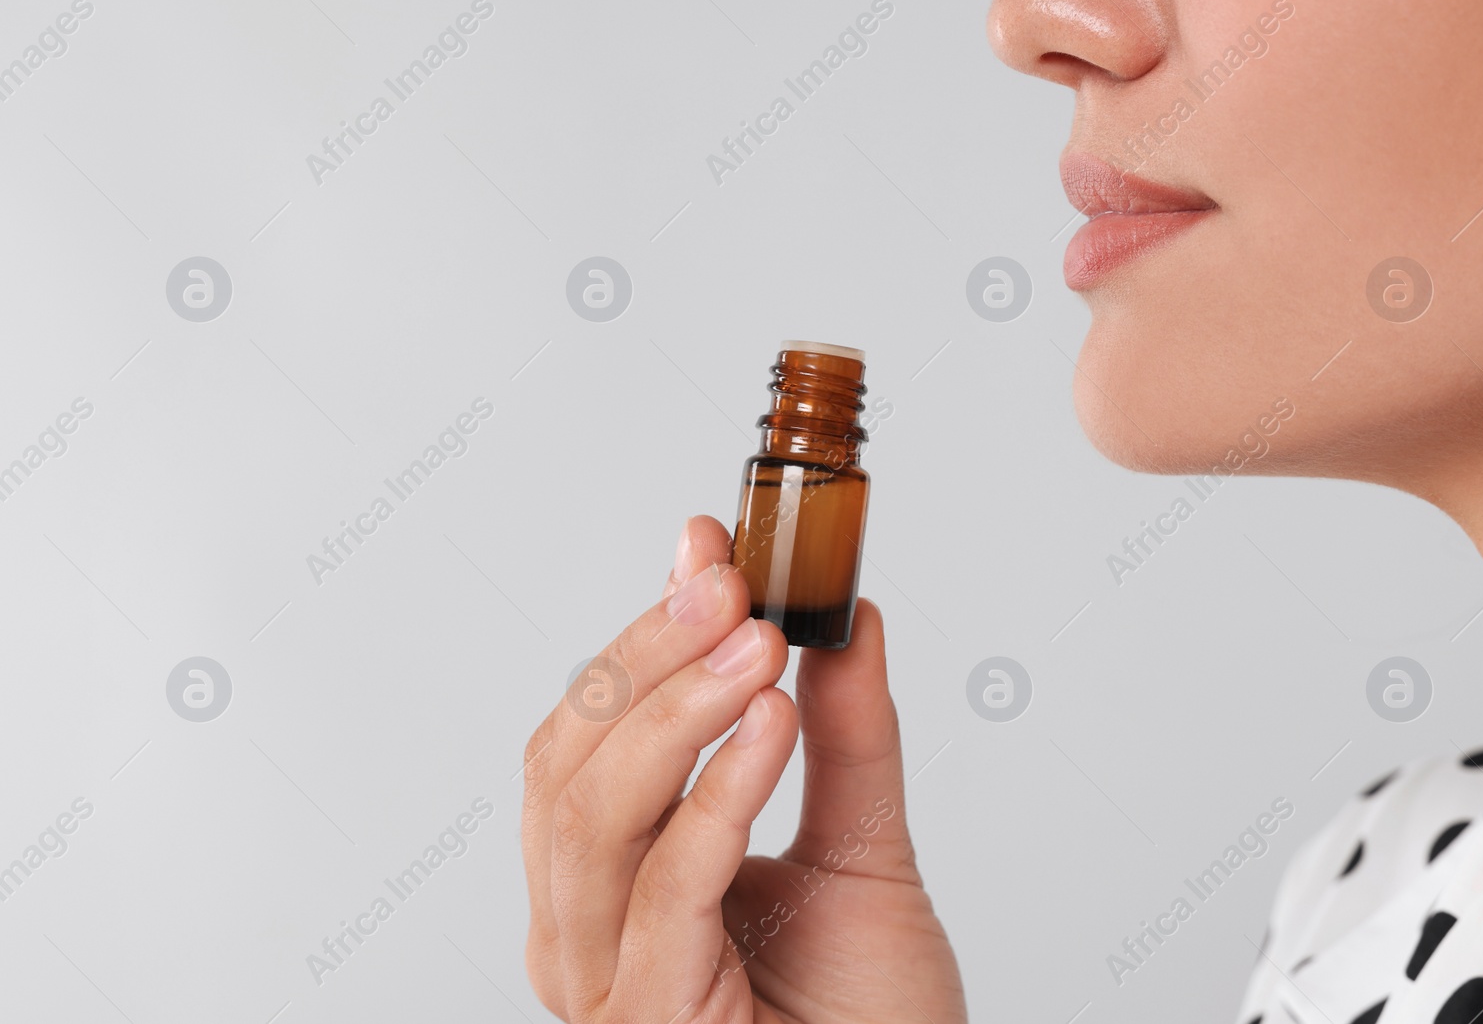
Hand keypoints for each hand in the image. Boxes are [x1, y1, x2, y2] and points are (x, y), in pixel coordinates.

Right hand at [521, 515, 965, 1022]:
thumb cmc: (873, 1020)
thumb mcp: (862, 850)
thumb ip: (843, 737)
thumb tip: (844, 619)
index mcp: (614, 878)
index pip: (592, 730)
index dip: (643, 630)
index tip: (708, 545)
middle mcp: (585, 925)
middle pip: (570, 756)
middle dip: (648, 653)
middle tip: (731, 581)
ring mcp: (605, 977)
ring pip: (591, 811)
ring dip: (675, 707)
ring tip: (756, 639)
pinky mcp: (648, 1016)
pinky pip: (668, 881)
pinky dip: (717, 788)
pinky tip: (769, 718)